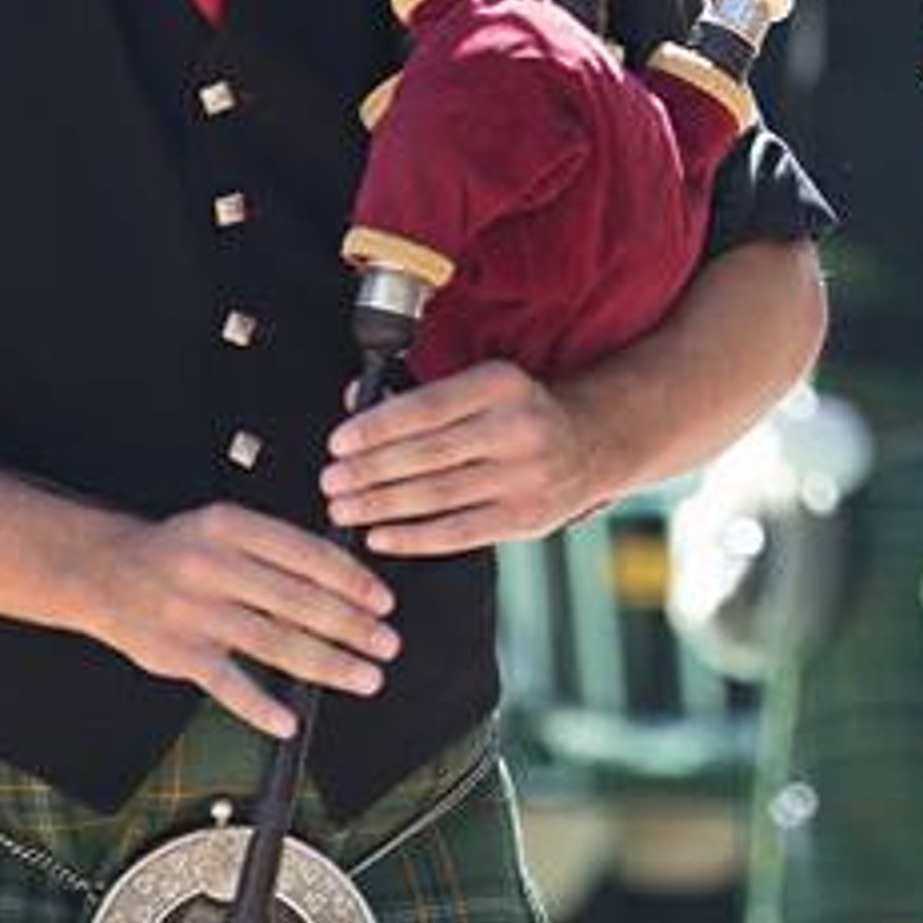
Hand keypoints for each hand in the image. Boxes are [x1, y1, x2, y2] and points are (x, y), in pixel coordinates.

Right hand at [82, 502, 398, 741]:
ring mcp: (194, 612)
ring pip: (273, 643)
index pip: (307, 553)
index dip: (353, 581)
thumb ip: (281, 549)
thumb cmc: (181, 552)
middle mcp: (213, 567)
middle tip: (386, 644)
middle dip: (352, 627)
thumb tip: (350, 581)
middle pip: (298, 601)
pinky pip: (227, 684)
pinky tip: (289, 719)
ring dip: (327, 665)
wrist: (104, 571)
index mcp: (232, 527)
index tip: (383, 601)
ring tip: (364, 677)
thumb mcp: (226, 527)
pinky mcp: (178, 653)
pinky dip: (259, 706)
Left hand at [322, 359, 623, 557]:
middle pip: (430, 454)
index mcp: (502, 384)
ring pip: (439, 495)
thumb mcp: (480, 387)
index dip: (378, 428)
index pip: (428, 407)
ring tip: (344, 509)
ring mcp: (527, 476)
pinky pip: (460, 532)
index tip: (339, 443)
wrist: (591, 444)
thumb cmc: (517, 414)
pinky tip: (380, 537)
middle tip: (331, 481)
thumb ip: (420, 394)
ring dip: (382, 506)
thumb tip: (355, 399)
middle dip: (371, 471)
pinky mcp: (527, 518)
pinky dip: (414, 538)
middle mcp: (519, 428)